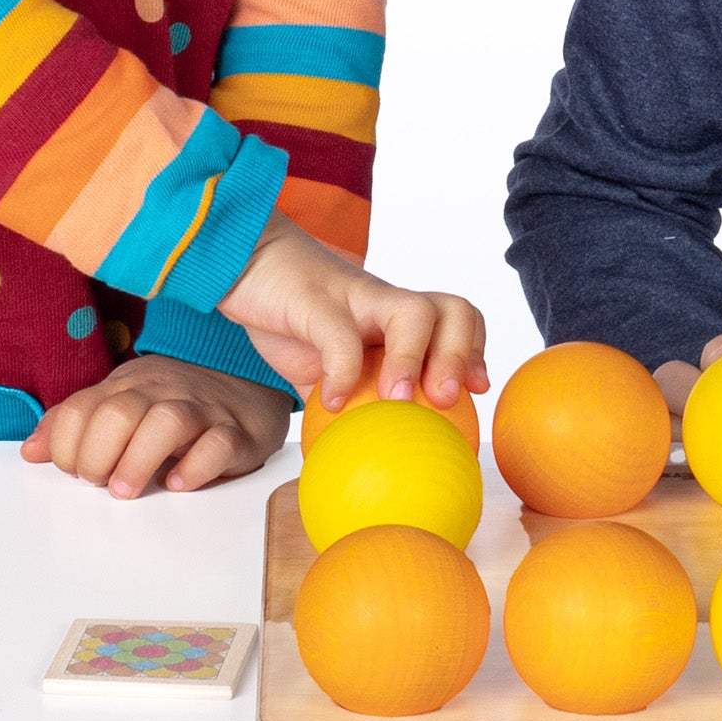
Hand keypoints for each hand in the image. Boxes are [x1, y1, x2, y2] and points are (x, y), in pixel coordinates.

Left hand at [22, 353, 291, 498]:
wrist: (248, 381)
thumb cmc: (175, 400)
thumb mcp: (121, 401)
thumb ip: (75, 424)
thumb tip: (31, 451)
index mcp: (128, 386)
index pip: (83, 407)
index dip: (66, 444)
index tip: (74, 470)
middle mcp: (162, 393)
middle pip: (120, 412)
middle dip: (97, 453)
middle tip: (99, 481)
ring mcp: (202, 411)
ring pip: (168, 422)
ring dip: (138, 460)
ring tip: (126, 489)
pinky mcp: (237, 433)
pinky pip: (219, 444)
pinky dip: (195, 467)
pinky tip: (178, 483)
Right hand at [216, 213, 488, 416]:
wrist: (246, 264)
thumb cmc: (293, 316)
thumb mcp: (322, 365)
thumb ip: (343, 399)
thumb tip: (351, 456)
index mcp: (394, 316)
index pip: (457, 319)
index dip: (475, 352)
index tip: (475, 391)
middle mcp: (386, 302)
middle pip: (452, 310)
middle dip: (461, 356)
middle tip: (444, 399)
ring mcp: (356, 297)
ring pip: (413, 312)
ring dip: (414, 359)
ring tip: (397, 399)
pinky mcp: (315, 299)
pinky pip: (339, 332)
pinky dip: (342, 371)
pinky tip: (331, 401)